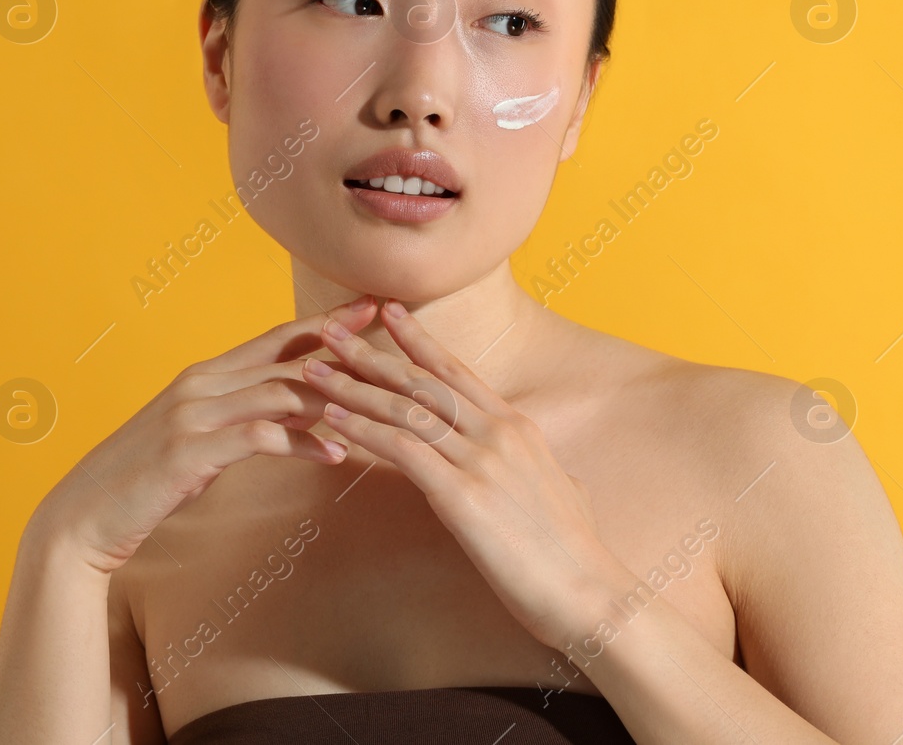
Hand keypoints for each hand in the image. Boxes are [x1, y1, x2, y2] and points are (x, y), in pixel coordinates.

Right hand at [30, 297, 379, 573]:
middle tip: (395, 338)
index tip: (371, 307)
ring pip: (279, 390)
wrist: (83, 517)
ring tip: (380, 405)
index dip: (326, 321)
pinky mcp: (188, 451)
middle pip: (287, 355)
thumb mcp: (199, 437)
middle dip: (345, 345)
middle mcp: (201, 383)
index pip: (277, 338)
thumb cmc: (146, 480)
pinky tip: (336, 455)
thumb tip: (299, 409)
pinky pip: (261, 437)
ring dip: (334, 397)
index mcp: (206, 374)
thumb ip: (244, 416)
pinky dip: (303, 443)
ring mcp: (193, 414)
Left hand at [302, 298, 628, 650]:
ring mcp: (481, 461)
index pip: (457, 372)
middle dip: (371, 351)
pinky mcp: (463, 496)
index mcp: (518, 427)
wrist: (589, 590)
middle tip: (331, 327)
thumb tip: (548, 468)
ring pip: (404, 409)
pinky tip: (333, 419)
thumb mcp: (565, 490)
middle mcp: (497, 433)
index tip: (388, 312)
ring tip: (313, 369)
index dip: (418, 341)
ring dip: (352, 387)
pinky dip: (363, 430)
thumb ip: (544, 469)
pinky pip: (403, 451)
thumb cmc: (576, 551)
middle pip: (422, 380)